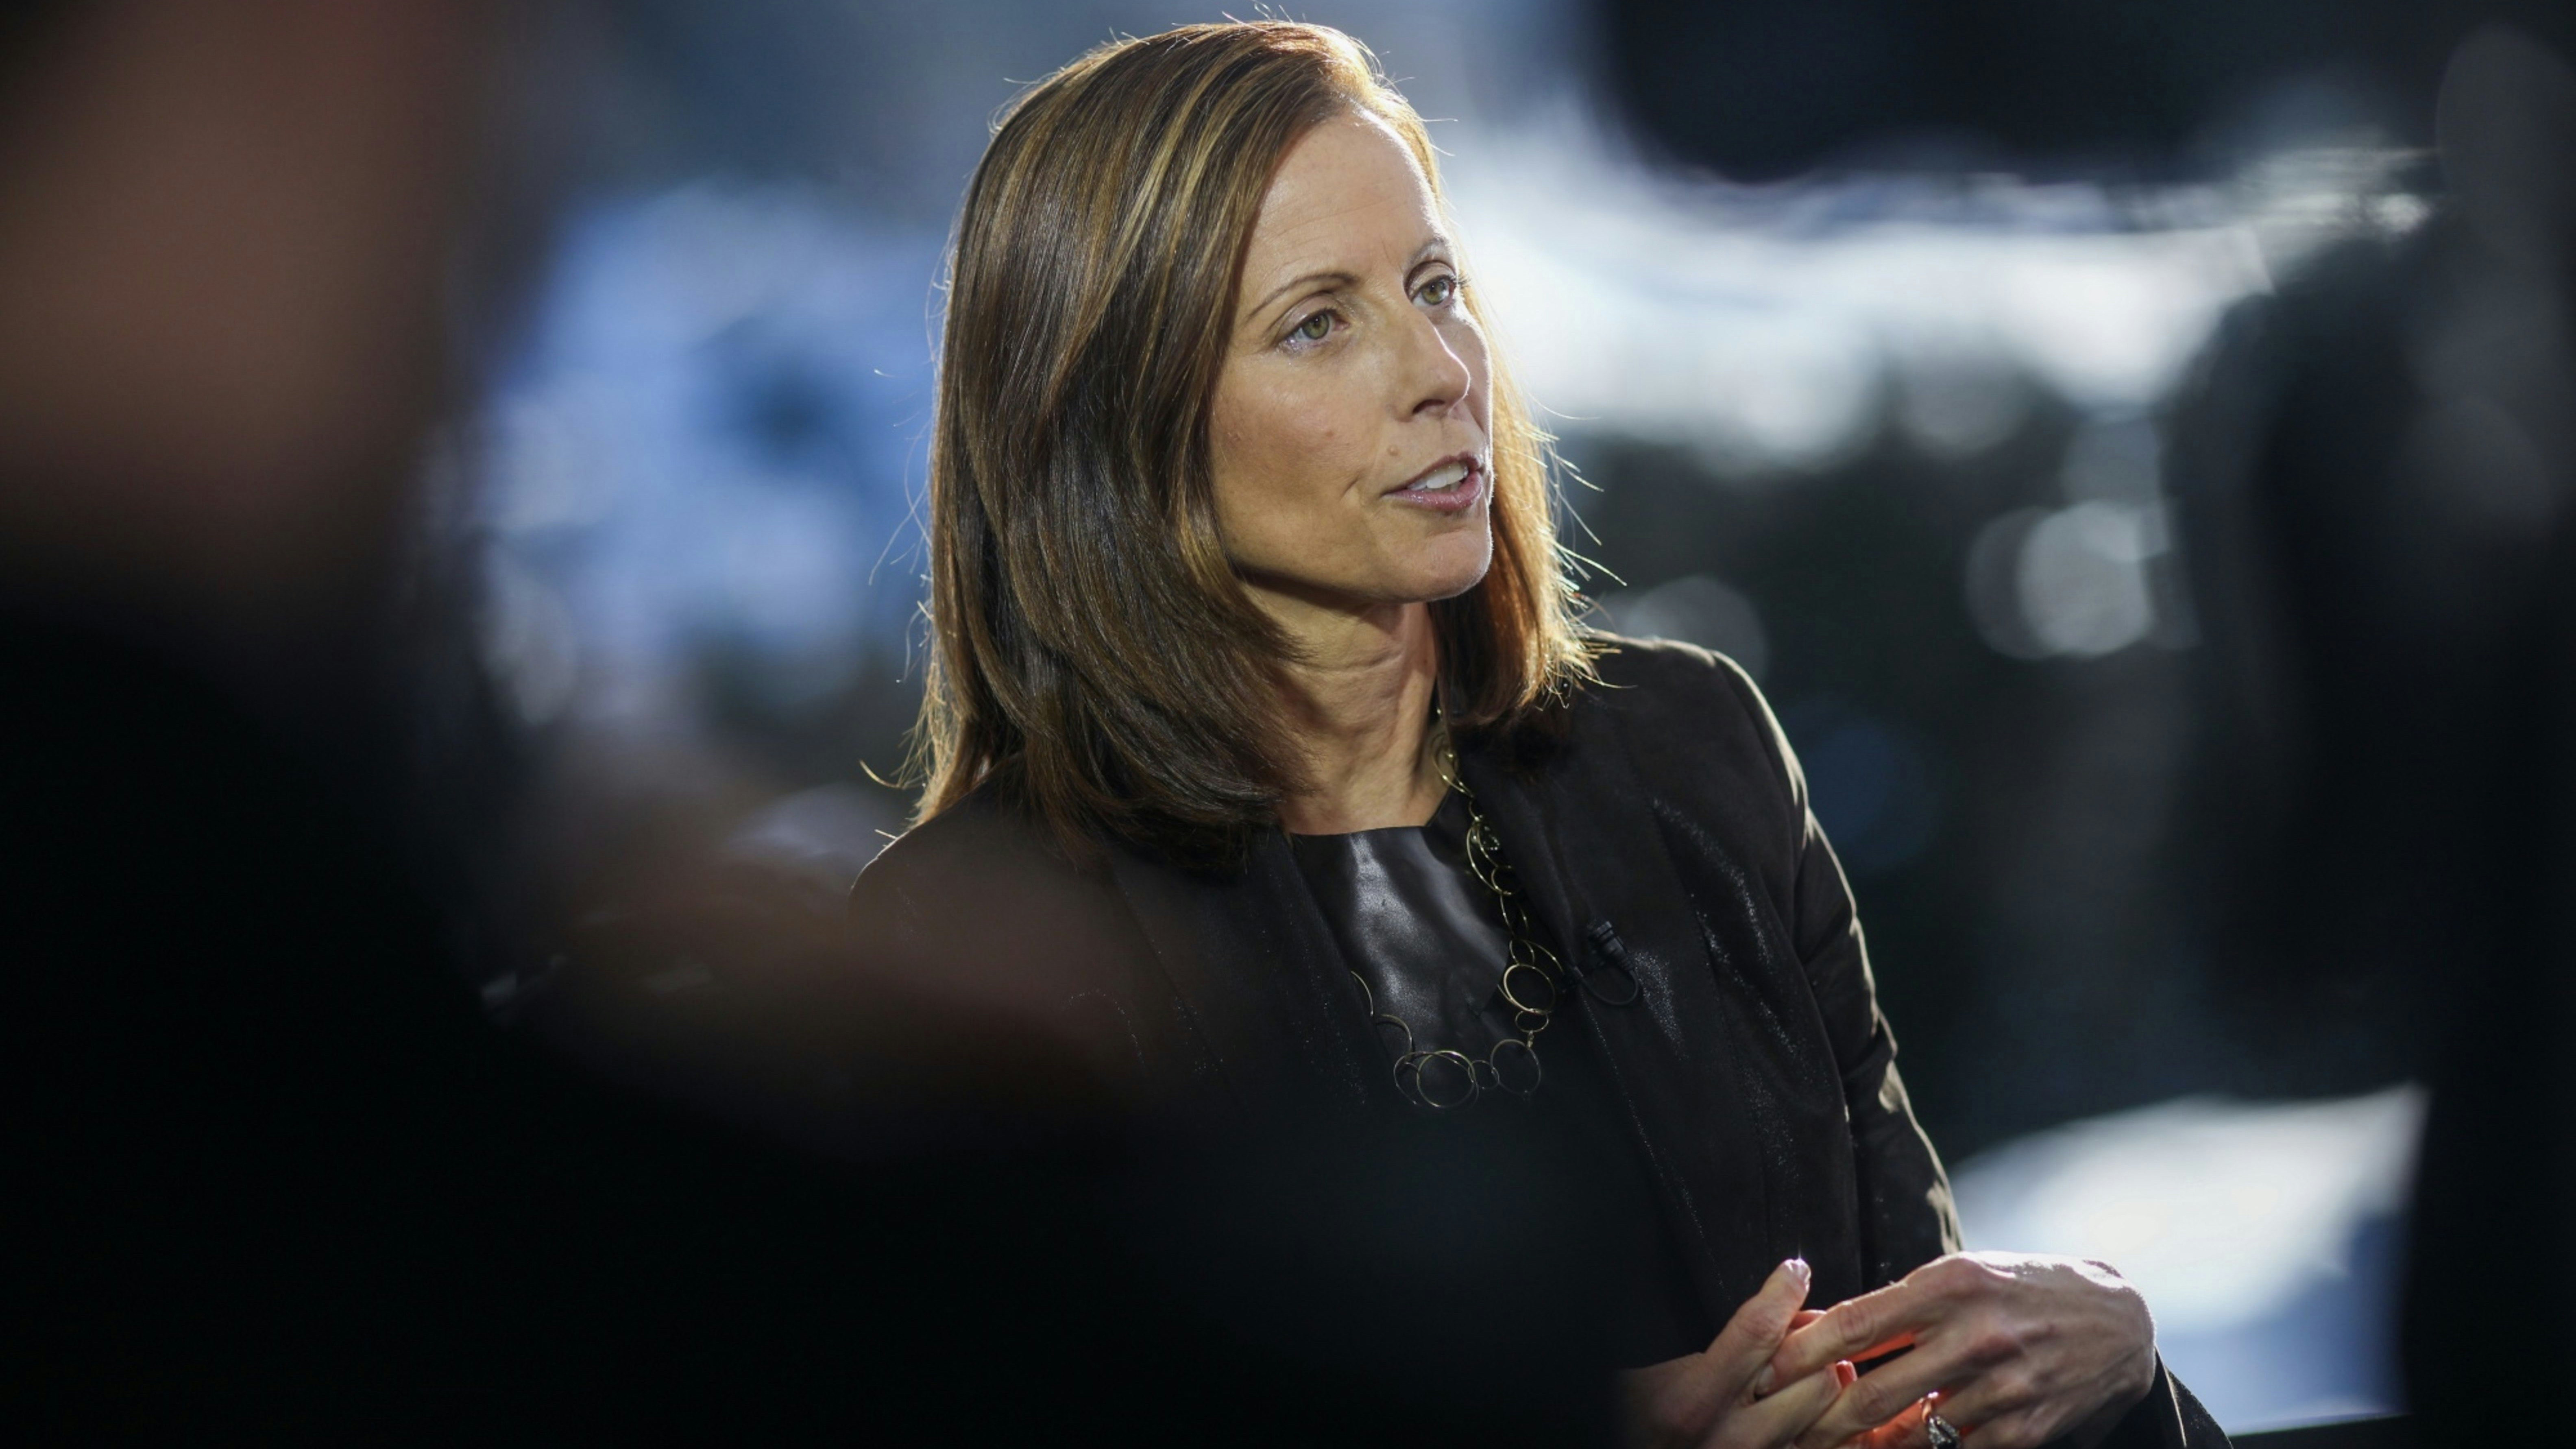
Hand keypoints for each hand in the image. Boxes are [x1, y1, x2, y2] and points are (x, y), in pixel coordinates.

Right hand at [1620, 1259, 1857, 1448]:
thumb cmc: (1639, 1421)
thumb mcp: (1648, 1374)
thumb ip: (1710, 1345)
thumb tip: (1778, 1316)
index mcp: (1688, 1403)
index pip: (1757, 1332)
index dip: (1783, 1293)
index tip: (1793, 1274)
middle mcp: (1730, 1441)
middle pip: (1811, 1378)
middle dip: (1815, 1348)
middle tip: (1804, 1333)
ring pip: (1828, 1416)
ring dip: (1826, 1386)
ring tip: (1810, 1372)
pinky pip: (1831, 1448)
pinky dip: (1831, 1426)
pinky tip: (1812, 1411)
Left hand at [1762, 1253, 2156, 1448]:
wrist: (2118, 1321)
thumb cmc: (2018, 1289)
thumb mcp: (1957, 1276)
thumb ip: (1892, 1305)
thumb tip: (1812, 1326)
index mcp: (1949, 1284)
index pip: (1855, 1325)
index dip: (1801, 1355)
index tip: (1764, 1373)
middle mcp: (1975, 1334)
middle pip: (1873, 1393)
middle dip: (1819, 1418)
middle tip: (1782, 1426)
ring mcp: (2004, 1386)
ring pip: (1910, 1434)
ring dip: (1864, 1445)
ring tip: (1827, 1444)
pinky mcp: (2027, 1428)